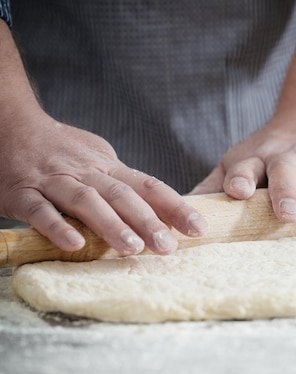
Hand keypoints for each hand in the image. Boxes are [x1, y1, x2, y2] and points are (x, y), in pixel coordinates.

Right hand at [0, 114, 207, 254]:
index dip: (175, 207)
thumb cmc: (61, 151)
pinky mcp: (23, 193)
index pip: (149, 186)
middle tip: (169, 247)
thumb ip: (126, 185)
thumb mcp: (99, 161)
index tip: (198, 227)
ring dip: (111, 225)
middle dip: (148, 222)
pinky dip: (57, 227)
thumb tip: (164, 210)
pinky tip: (74, 244)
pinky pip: (41, 211)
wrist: (10, 124)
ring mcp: (54, 182)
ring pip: (86, 201)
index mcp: (109, 167)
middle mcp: (86, 173)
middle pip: (122, 195)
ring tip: (132, 248)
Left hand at [189, 115, 295, 221]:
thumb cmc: (265, 156)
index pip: (244, 167)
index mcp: (253, 159)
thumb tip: (181, 218)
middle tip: (286, 214)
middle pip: (283, 170)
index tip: (238, 191)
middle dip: (284, 192)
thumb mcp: (236, 164)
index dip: (240, 178)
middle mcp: (282, 155)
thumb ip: (213, 188)